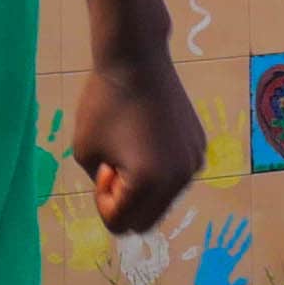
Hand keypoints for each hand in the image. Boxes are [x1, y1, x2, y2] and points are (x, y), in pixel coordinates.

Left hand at [66, 53, 207, 236]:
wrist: (137, 60)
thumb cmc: (103, 103)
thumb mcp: (84, 152)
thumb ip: (101, 185)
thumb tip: (125, 195)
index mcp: (150, 182)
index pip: (121, 224)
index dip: (103, 202)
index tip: (103, 168)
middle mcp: (179, 178)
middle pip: (147, 222)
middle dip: (125, 204)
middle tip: (114, 167)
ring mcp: (194, 162)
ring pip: (163, 200)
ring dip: (143, 189)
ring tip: (130, 151)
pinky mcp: (199, 147)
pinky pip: (176, 177)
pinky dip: (160, 171)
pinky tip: (148, 137)